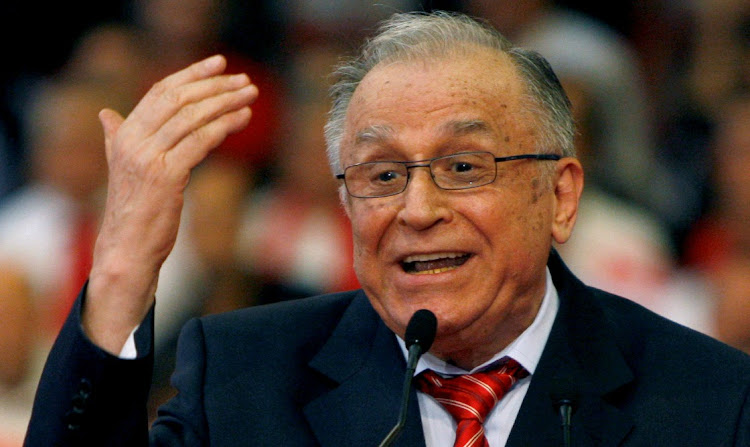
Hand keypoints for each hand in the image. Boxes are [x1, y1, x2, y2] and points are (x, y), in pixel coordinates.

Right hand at [84, 55, 257, 353]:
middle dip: (216, 85)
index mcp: (125, 134)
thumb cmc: (133, 210)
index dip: (192, 74)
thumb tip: (106, 114)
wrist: (127, 248)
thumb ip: (116, 138)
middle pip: (179, 99)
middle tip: (245, 81)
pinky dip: (225, 126)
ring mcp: (149, 157)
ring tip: (251, 96)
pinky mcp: (167, 176)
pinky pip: (201, 141)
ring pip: (193, 117)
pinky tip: (243, 120)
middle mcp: (133, 140)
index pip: (161, 92)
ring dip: (226, 102)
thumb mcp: (122, 168)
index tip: (220, 64)